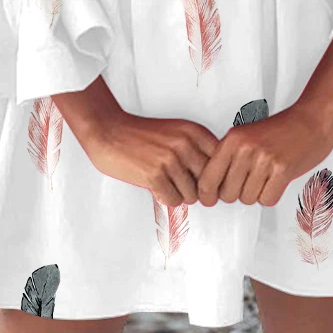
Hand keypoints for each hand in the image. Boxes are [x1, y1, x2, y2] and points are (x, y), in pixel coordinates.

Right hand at [79, 109, 220, 207]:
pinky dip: (166, 198)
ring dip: (180, 195)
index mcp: (193, 131)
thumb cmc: (142, 134)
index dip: (216, 177)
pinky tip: (158, 187)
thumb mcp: (177, 132)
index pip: (222, 163)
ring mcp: (170, 159)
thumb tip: (218, 176)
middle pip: (209, 182)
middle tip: (187, 189)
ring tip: (168, 184)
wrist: (110, 131)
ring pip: (192, 195)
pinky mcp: (155, 175)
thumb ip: (197, 149)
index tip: (208, 183)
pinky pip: (174, 200)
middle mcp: (185, 144)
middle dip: (200, 190)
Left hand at [196, 104, 332, 207]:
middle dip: (237, 193)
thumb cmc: (280, 130)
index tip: (209, 200)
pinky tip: (277, 179)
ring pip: (248, 199)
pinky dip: (271, 195)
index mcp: (233, 139)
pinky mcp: (282, 170)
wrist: (311, 121)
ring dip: (256, 193)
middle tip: (249, 181)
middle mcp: (245, 149)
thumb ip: (228, 157)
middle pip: (228, 194)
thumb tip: (212, 188)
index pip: (208, 179)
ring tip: (266, 175)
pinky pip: (267, 200)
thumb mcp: (246, 136)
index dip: (207, 195)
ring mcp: (264, 159)